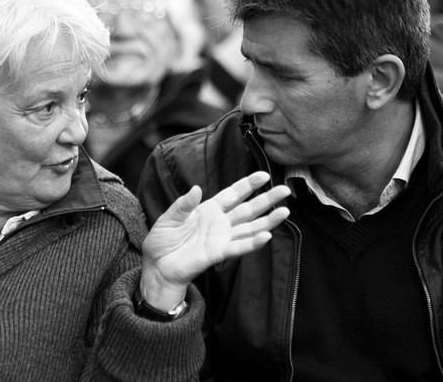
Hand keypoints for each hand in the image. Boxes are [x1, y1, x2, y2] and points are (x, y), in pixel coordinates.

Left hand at [140, 172, 290, 310]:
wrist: (157, 266)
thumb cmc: (163, 241)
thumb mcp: (169, 218)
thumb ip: (183, 204)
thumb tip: (196, 189)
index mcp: (209, 209)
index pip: (233, 194)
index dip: (248, 185)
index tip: (264, 175)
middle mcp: (220, 223)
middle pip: (248, 209)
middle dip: (266, 199)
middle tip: (285, 190)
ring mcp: (221, 238)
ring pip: (250, 228)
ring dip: (268, 221)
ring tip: (285, 211)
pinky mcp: (218, 254)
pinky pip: (239, 247)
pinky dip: (252, 242)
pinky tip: (267, 235)